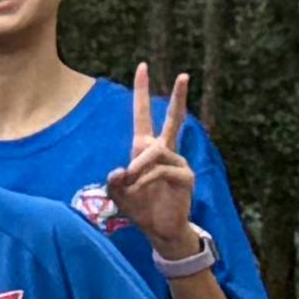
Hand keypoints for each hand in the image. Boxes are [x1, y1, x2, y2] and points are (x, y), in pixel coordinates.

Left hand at [110, 66, 206, 255]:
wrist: (159, 230)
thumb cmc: (139, 208)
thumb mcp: (117, 193)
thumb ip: (113, 181)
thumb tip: (119, 170)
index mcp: (145, 149)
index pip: (143, 115)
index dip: (142, 92)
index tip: (142, 67)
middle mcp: (164, 151)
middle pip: (173, 119)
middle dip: (179, 98)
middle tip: (184, 75)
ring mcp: (178, 162)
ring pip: (156, 152)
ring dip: (139, 166)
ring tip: (129, 180)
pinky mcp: (185, 177)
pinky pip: (162, 170)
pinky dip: (145, 179)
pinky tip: (137, 189)